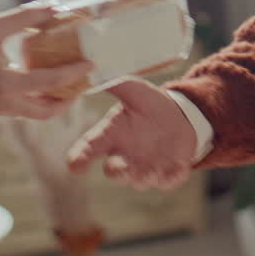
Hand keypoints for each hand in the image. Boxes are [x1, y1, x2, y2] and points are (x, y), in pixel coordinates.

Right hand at [0, 6, 93, 118]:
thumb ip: (25, 17)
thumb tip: (55, 8)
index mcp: (3, 84)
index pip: (48, 83)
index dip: (73, 74)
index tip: (91, 65)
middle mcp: (1, 103)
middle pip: (46, 111)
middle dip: (69, 99)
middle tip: (83, 82)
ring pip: (34, 113)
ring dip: (53, 100)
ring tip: (69, 81)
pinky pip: (22, 109)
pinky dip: (37, 98)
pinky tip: (43, 79)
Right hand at [66, 77, 195, 189]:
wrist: (179, 116)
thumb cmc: (149, 104)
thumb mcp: (135, 90)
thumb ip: (116, 84)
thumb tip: (97, 74)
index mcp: (111, 135)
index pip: (89, 148)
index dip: (79, 158)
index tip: (74, 165)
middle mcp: (125, 156)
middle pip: (114, 171)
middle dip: (115, 171)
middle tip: (116, 167)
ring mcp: (146, 168)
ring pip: (140, 180)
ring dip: (143, 177)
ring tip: (149, 170)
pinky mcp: (168, 173)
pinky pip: (169, 181)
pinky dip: (172, 177)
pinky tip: (180, 169)